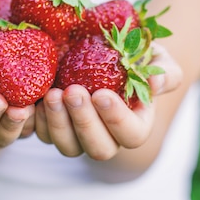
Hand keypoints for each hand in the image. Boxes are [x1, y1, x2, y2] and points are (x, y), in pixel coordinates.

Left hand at [34, 42, 181, 159]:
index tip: (102, 94)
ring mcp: (78, 135)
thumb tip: (156, 84)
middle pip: (99, 149)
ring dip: (58, 123)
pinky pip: (44, 135)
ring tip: (53, 93)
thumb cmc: (134, 54)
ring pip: (68, 146)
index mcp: (136, 124)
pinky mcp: (54, 128)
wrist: (102, 50)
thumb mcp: (154, 56)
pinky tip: (35, 100)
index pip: (132, 135)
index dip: (117, 120)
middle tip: (73, 91)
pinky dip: (38, 121)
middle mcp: (107, 136)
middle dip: (84, 122)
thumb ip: (165, 70)